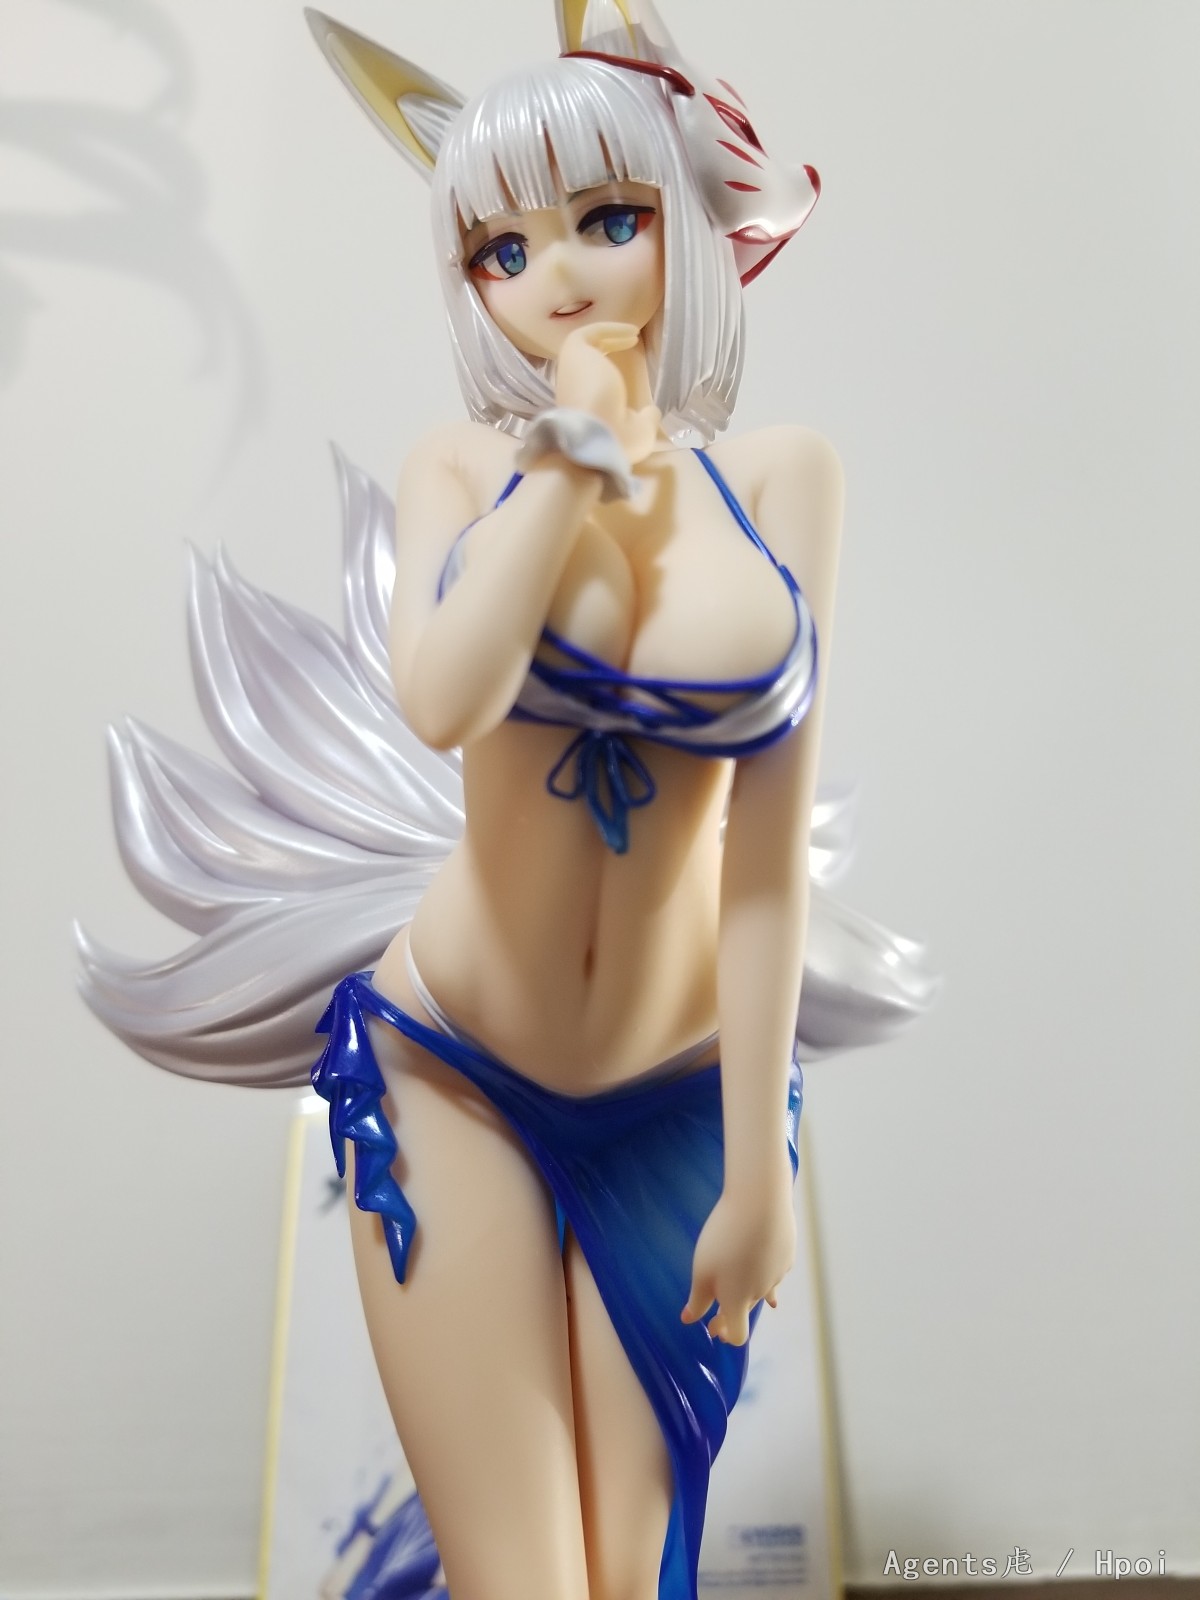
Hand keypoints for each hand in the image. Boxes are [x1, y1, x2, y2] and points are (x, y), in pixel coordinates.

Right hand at [554, 321, 660, 465]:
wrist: (596, 437)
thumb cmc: (616, 442)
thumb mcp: (639, 434)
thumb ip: (645, 420)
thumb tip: (652, 411)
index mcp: (583, 410)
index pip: (589, 392)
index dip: (606, 381)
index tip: (626, 377)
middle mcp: (573, 389)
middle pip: (585, 366)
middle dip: (604, 354)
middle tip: (627, 345)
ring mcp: (572, 370)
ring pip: (585, 346)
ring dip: (609, 337)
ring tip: (633, 335)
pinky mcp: (575, 352)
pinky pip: (591, 334)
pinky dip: (611, 330)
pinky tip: (633, 333)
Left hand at [681, 1179, 795, 1345]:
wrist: (760, 1203)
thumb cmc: (725, 1238)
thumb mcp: (702, 1270)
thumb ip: (698, 1300)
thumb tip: (690, 1320)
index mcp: (738, 1301)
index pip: (738, 1334)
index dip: (727, 1333)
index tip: (714, 1327)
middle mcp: (761, 1292)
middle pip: (747, 1309)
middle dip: (733, 1310)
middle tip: (717, 1308)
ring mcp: (778, 1273)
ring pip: (762, 1290)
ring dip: (750, 1290)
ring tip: (743, 1286)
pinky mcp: (787, 1254)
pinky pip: (774, 1271)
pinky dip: (765, 1273)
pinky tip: (763, 1265)